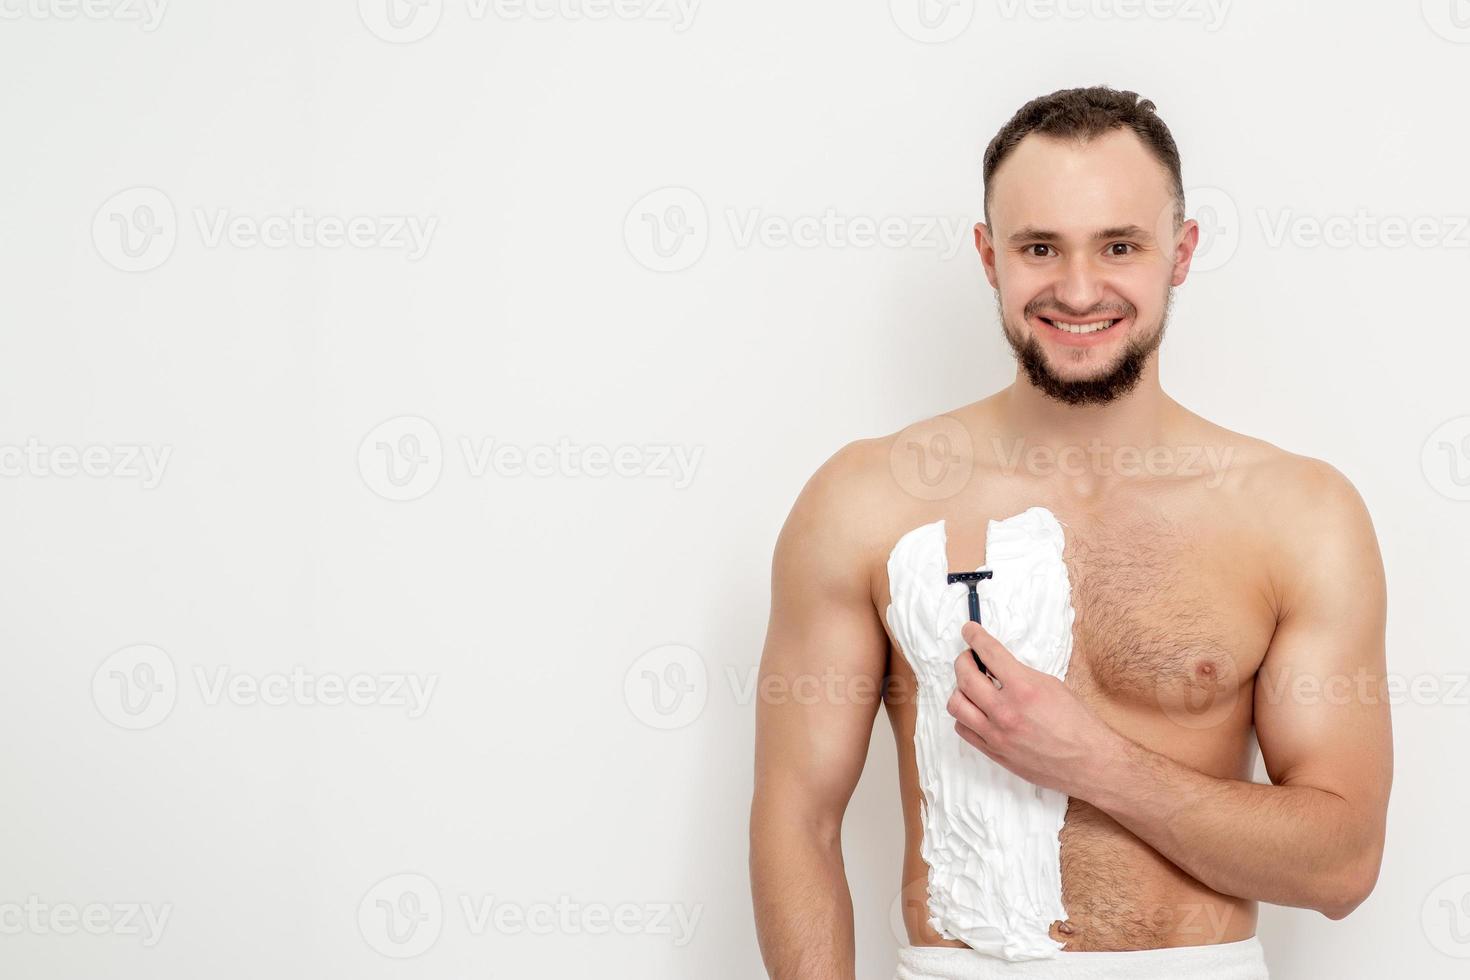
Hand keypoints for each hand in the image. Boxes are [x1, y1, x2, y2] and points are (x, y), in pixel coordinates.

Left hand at [947, 620, 1118, 797]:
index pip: (989, 653)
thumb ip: (1020, 675)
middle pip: (965, 677)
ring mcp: (997, 734)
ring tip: (972, 686)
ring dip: (960, 689)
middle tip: (969, 658)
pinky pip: (964, 729)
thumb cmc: (1078, 725)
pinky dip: (965, 716)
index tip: (969, 631)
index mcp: (1025, 688)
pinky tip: (976, 711)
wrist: (1090, 763)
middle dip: (963, 660)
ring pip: (956, 704)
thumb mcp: (1052, 686)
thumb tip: (996, 665)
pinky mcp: (994, 752)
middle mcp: (1006, 711)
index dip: (975, 637)